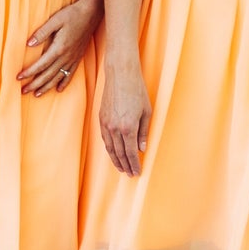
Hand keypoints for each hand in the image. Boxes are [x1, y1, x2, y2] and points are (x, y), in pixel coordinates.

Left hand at [18, 0, 99, 96]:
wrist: (92, 12)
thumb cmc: (72, 14)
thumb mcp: (55, 20)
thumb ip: (42, 32)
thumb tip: (28, 44)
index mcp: (59, 48)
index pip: (41, 65)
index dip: (29, 73)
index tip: (18, 78)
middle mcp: (66, 56)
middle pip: (48, 75)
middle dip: (35, 84)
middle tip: (23, 91)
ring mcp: (73, 58)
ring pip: (58, 78)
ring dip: (46, 87)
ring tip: (36, 95)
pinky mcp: (78, 57)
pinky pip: (71, 74)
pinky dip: (64, 83)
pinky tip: (58, 90)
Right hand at [99, 61, 150, 176]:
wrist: (120, 75)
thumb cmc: (137, 90)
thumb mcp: (147, 111)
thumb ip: (143, 132)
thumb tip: (142, 149)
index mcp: (128, 127)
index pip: (130, 152)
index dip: (134, 164)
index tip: (136, 172)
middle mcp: (115, 128)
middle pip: (119, 153)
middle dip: (125, 165)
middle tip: (129, 174)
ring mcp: (106, 125)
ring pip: (110, 148)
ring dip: (115, 160)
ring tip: (121, 168)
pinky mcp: (101, 120)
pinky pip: (105, 140)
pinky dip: (109, 149)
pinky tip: (113, 153)